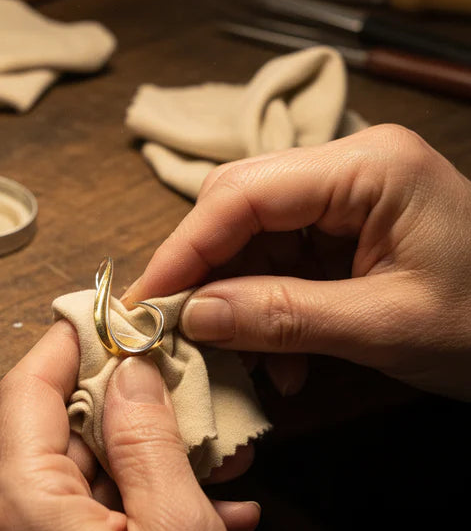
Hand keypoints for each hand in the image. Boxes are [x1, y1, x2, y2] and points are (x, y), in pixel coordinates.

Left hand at [0, 321, 271, 530]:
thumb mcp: (179, 527)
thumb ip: (145, 435)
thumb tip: (128, 369)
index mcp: (22, 512)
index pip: (25, 394)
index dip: (64, 345)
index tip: (100, 315)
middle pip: (53, 437)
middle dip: (120, 410)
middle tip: (176, 387)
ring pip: (79, 483)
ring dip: (143, 465)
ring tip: (213, 462)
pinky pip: (87, 530)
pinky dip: (139, 513)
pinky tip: (210, 517)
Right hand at [126, 124, 470, 400]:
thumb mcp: (384, 326)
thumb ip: (281, 316)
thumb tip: (191, 316)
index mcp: (368, 167)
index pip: (243, 194)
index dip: (184, 249)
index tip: (146, 303)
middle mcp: (350, 165)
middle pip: (240, 206)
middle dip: (205, 272)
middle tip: (177, 330)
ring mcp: (349, 194)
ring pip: (254, 237)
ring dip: (239, 301)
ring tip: (249, 364)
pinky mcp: (348, 227)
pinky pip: (282, 260)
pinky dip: (269, 309)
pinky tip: (284, 361)